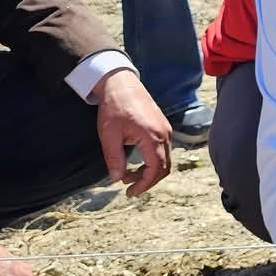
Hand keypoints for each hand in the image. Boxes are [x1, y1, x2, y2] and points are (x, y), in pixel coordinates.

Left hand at [92, 68, 171, 196]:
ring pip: (165, 160)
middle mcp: (164, 135)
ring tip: (129, 174)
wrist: (120, 83)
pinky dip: (153, 161)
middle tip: (129, 187)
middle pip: (164, 168)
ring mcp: (166, 130)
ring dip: (150, 171)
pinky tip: (137, 161)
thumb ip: (114, 159)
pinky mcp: (163, 127)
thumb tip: (117, 179)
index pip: (155, 170)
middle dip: (147, 181)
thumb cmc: (114, 107)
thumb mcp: (109, 135)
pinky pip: (163, 151)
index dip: (143, 185)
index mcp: (152, 137)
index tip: (130, 193)